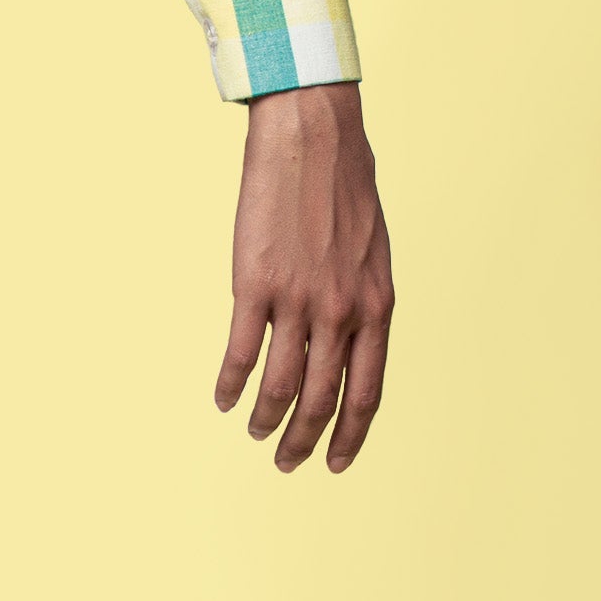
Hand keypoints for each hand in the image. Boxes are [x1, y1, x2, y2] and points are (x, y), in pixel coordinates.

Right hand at [216, 84, 392, 472]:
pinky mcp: (253, 285)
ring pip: (279, 387)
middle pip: (322, 401)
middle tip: (286, 462)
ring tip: (253, 431)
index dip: (350, 436)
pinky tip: (223, 398)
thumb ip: (365, 305)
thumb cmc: (346, 189)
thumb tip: (351, 350)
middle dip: (303, 441)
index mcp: (377, 306)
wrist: (313, 138)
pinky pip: (240, 354)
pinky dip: (230, 384)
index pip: (367, 393)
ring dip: (264, 420)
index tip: (336, 462)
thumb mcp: (374, 255)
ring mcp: (297, 300)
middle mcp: (341, 312)